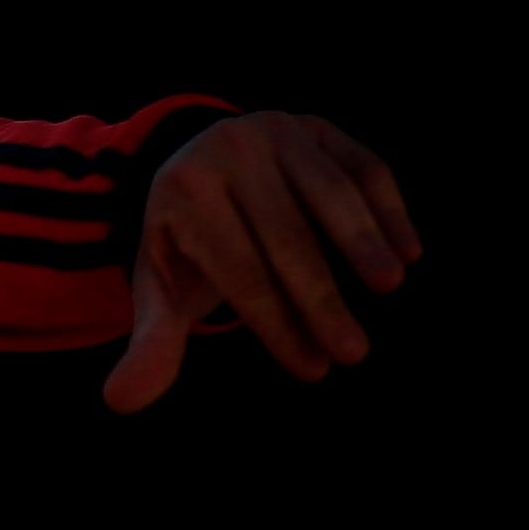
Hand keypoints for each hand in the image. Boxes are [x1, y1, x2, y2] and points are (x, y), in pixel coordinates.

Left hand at [102, 111, 418, 413]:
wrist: (201, 164)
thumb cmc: (189, 240)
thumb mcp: (163, 284)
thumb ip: (153, 340)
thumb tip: (120, 402)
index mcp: (184, 193)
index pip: (236, 266)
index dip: (274, 322)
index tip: (312, 370)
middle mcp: (229, 152)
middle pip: (284, 235)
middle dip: (320, 299)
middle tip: (354, 353)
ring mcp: (278, 131)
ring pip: (328, 191)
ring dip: (362, 239)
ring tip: (388, 286)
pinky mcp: (320, 127)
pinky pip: (362, 165)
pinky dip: (388, 206)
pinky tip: (408, 250)